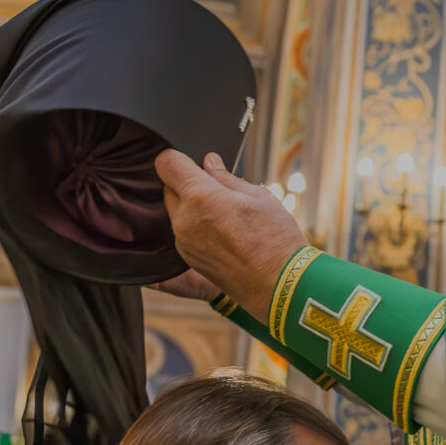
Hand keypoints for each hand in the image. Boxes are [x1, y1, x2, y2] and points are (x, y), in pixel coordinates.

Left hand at [156, 151, 304, 319]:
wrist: (279, 286)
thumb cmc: (274, 239)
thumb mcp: (258, 197)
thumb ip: (226, 178)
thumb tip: (209, 162)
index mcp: (200, 196)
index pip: (166, 163)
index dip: (177, 158)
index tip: (192, 162)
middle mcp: (184, 219)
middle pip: (168, 188)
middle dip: (186, 183)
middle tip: (217, 189)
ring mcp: (183, 242)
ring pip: (176, 212)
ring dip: (191, 207)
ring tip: (224, 214)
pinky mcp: (188, 259)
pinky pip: (183, 233)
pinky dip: (195, 227)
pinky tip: (222, 233)